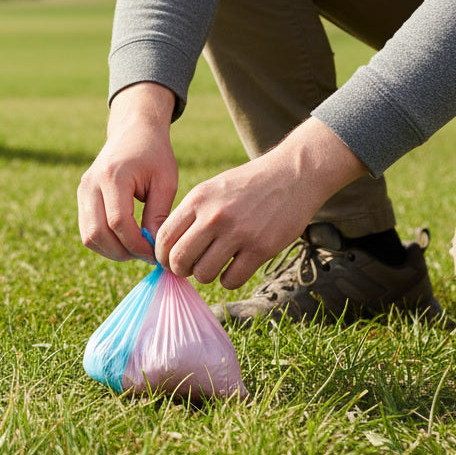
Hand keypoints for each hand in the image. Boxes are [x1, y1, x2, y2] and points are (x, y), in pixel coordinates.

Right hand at [78, 83, 178, 261]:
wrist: (133, 131)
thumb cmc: (154, 154)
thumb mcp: (165, 181)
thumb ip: (159, 215)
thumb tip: (154, 249)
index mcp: (113, 176)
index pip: (118, 222)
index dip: (137, 244)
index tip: (156, 252)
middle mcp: (91, 184)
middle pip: (97, 233)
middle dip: (123, 252)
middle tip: (147, 255)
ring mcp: (83, 191)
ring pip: (89, 236)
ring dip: (112, 250)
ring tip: (137, 248)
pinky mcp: (82, 197)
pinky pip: (88, 230)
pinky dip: (105, 242)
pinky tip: (126, 240)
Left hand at [154, 117, 368, 287]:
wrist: (292, 174)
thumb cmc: (248, 185)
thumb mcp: (212, 189)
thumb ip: (191, 214)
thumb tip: (168, 247)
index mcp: (198, 199)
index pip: (164, 237)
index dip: (162, 256)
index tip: (170, 261)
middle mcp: (214, 216)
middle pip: (179, 259)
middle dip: (180, 270)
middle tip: (189, 269)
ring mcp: (238, 232)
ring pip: (203, 273)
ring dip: (205, 276)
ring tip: (214, 267)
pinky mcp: (261, 248)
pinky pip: (231, 280)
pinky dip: (229, 280)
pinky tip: (234, 269)